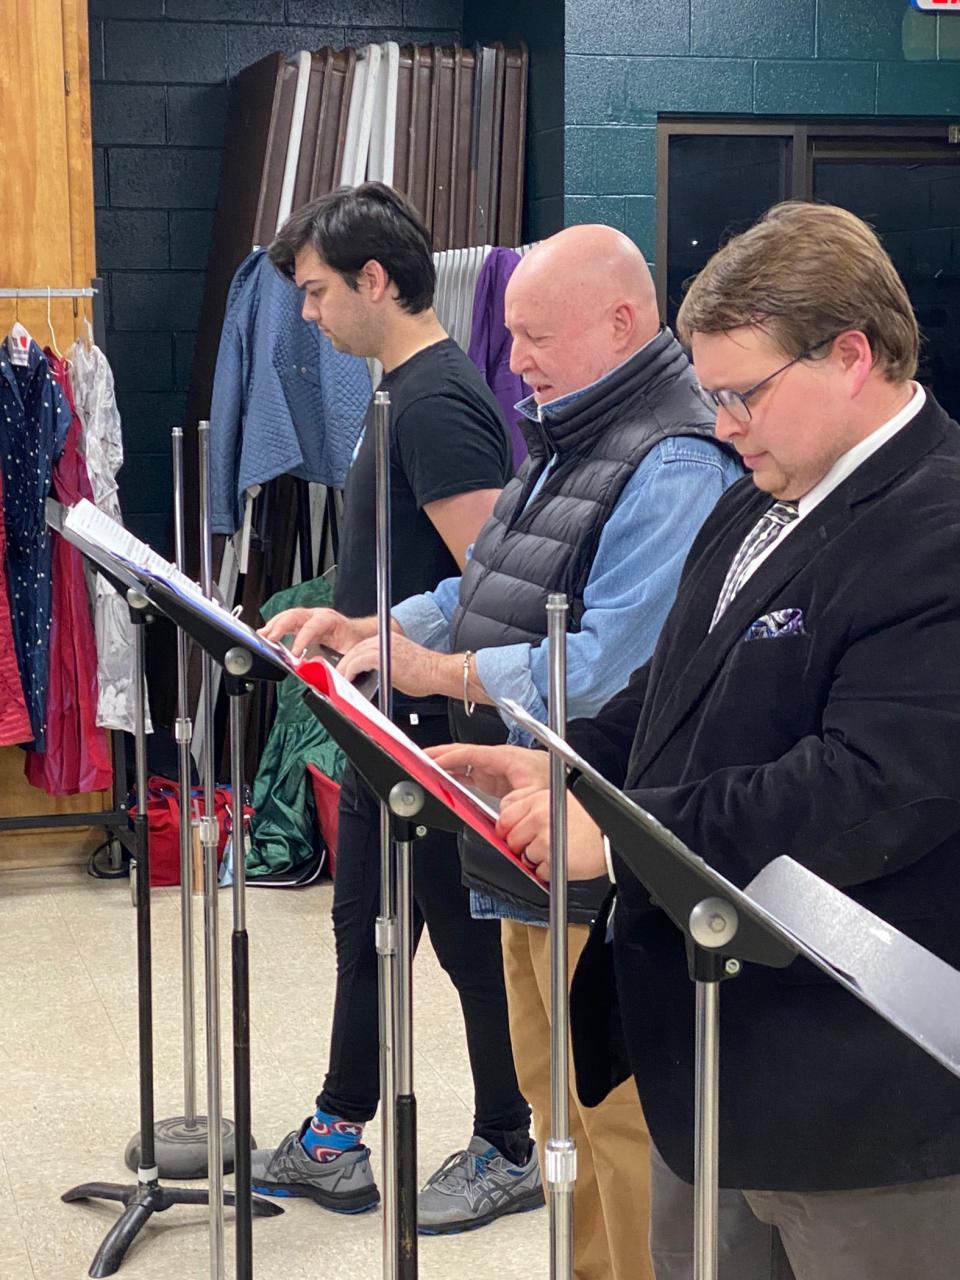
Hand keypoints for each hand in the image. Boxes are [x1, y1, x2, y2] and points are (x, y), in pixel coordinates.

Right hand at [257, 607, 369, 656]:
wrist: (358, 632)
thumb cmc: (354, 639)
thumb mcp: (349, 651)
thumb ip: (338, 662)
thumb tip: (328, 676)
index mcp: (329, 620)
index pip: (312, 627)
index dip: (302, 639)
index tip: (295, 653)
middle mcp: (317, 615)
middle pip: (295, 615)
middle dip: (281, 626)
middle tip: (270, 638)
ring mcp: (309, 617)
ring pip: (288, 616)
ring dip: (274, 626)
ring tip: (262, 636)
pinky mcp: (302, 622)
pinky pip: (287, 622)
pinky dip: (275, 628)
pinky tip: (266, 635)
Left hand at [338, 633, 440, 696]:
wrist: (439, 672)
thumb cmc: (425, 674)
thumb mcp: (399, 667)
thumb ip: (383, 668)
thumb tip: (369, 679)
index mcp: (388, 640)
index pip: (361, 647)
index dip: (349, 660)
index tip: (343, 672)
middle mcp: (383, 639)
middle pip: (353, 649)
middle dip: (342, 665)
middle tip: (335, 678)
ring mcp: (382, 646)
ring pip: (352, 655)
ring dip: (343, 670)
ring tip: (339, 682)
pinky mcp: (381, 656)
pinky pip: (357, 662)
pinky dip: (349, 672)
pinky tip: (347, 681)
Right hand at [426, 743, 549, 798]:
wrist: (563, 790)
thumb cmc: (553, 786)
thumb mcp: (536, 797)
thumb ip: (515, 804)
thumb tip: (499, 809)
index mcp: (506, 757)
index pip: (471, 753)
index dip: (448, 756)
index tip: (430, 761)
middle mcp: (499, 759)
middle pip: (463, 754)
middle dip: (440, 756)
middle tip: (417, 759)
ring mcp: (496, 767)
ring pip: (465, 762)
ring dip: (445, 765)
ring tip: (424, 768)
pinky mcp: (496, 776)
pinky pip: (470, 772)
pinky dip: (455, 774)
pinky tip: (444, 778)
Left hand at [496, 786, 605, 882]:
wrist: (613, 834)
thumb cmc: (591, 818)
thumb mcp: (560, 798)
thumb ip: (533, 805)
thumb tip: (511, 817)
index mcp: (538, 801)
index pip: (505, 817)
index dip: (508, 829)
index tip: (514, 833)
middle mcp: (539, 819)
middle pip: (511, 840)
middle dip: (521, 846)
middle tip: (537, 845)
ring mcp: (545, 841)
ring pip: (523, 858)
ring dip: (535, 859)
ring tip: (555, 851)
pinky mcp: (553, 862)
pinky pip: (539, 872)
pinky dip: (548, 871)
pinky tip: (562, 860)